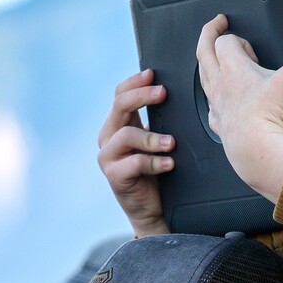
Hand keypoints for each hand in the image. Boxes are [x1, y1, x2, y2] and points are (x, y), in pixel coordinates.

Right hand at [97, 69, 172, 235]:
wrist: (153, 209)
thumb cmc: (158, 172)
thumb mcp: (155, 142)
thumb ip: (157, 121)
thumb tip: (173, 96)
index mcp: (119, 125)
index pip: (119, 95)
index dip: (134, 82)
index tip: (152, 74)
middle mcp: (109, 138)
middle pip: (119, 106)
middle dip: (142, 96)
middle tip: (163, 93)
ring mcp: (108, 157)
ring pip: (126, 135)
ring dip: (152, 137)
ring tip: (172, 143)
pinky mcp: (114, 176)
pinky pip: (134, 163)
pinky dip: (154, 161)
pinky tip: (169, 163)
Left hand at [196, 15, 282, 203]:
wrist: (253, 150)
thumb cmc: (266, 117)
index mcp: (233, 68)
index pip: (226, 41)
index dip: (238, 39)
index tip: (250, 46)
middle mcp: (219, 82)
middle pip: (204, 50)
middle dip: (208, 33)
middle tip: (215, 24)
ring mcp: (216, 101)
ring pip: (203, 74)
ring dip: (207, 62)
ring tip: (213, 57)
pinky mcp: (218, 119)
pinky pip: (209, 102)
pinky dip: (213, 94)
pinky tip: (219, 97)